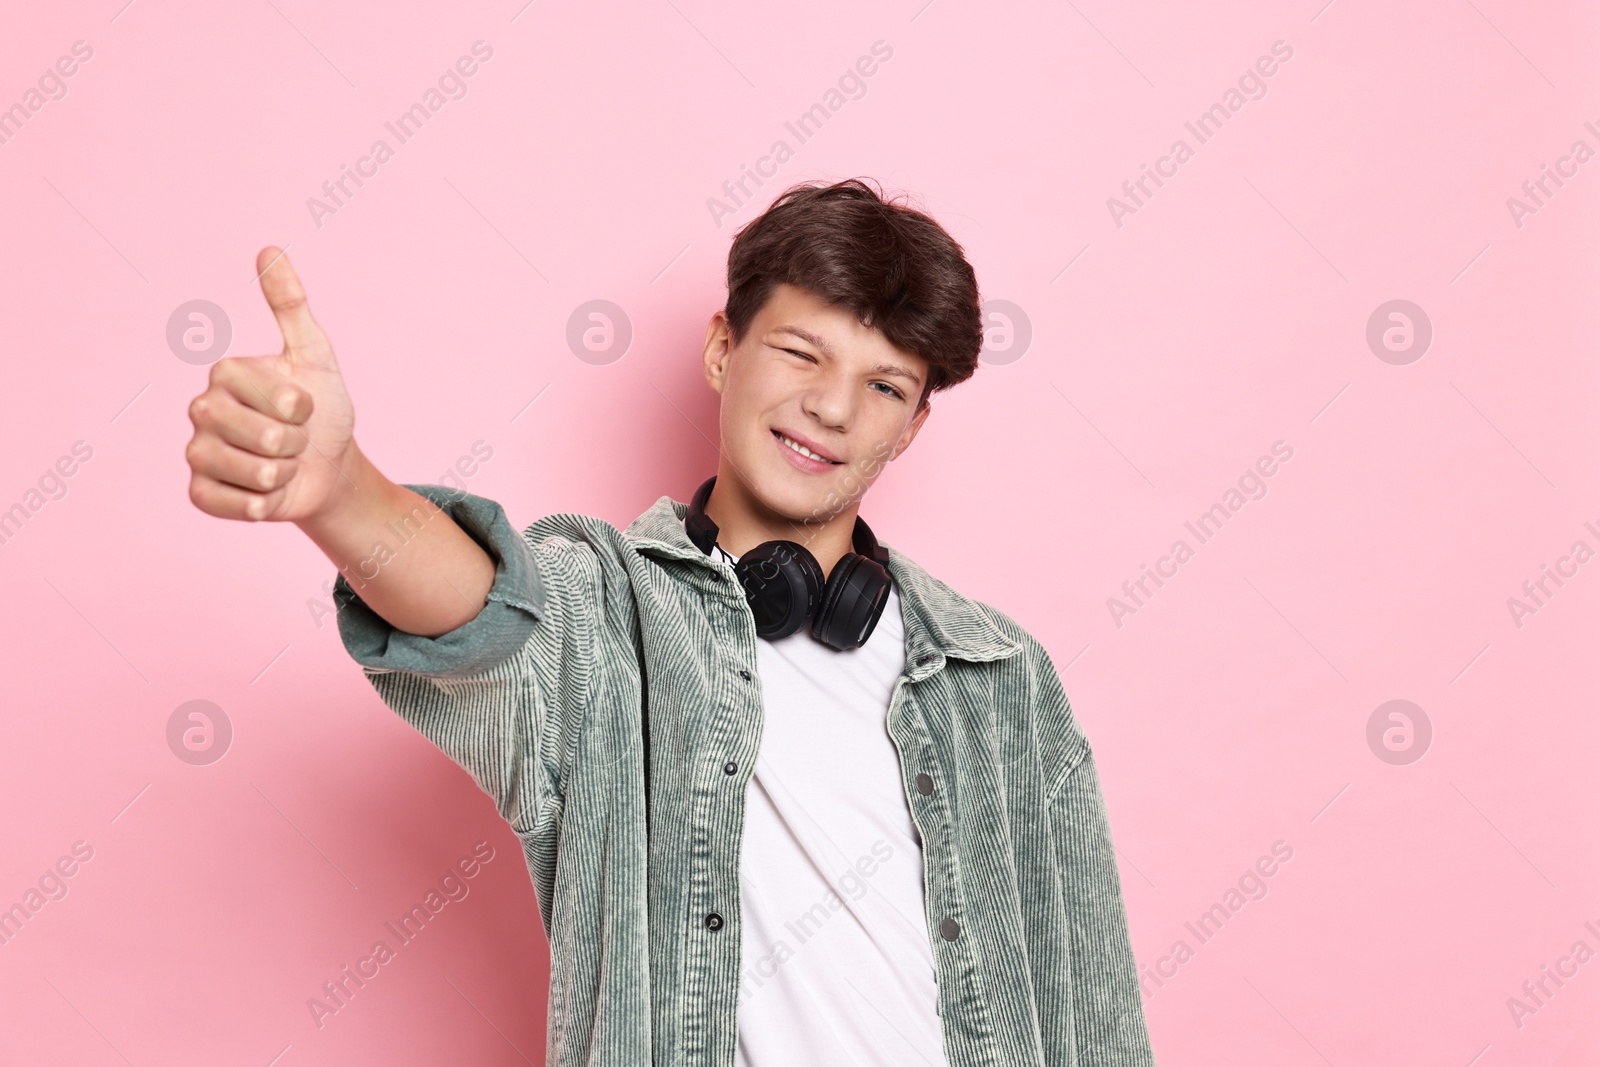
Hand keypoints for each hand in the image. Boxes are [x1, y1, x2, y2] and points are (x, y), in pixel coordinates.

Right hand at [184, 247, 357, 522]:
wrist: (327, 467)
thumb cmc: (322, 409)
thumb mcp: (315, 355)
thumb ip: (291, 305)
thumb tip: (268, 247)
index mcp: (226, 373)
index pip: (282, 398)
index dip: (306, 408)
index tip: (303, 405)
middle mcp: (201, 409)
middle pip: (270, 438)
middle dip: (299, 444)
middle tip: (294, 439)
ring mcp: (196, 452)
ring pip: (257, 473)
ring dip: (285, 475)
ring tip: (282, 464)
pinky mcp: (200, 493)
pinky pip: (237, 505)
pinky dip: (265, 504)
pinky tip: (265, 492)